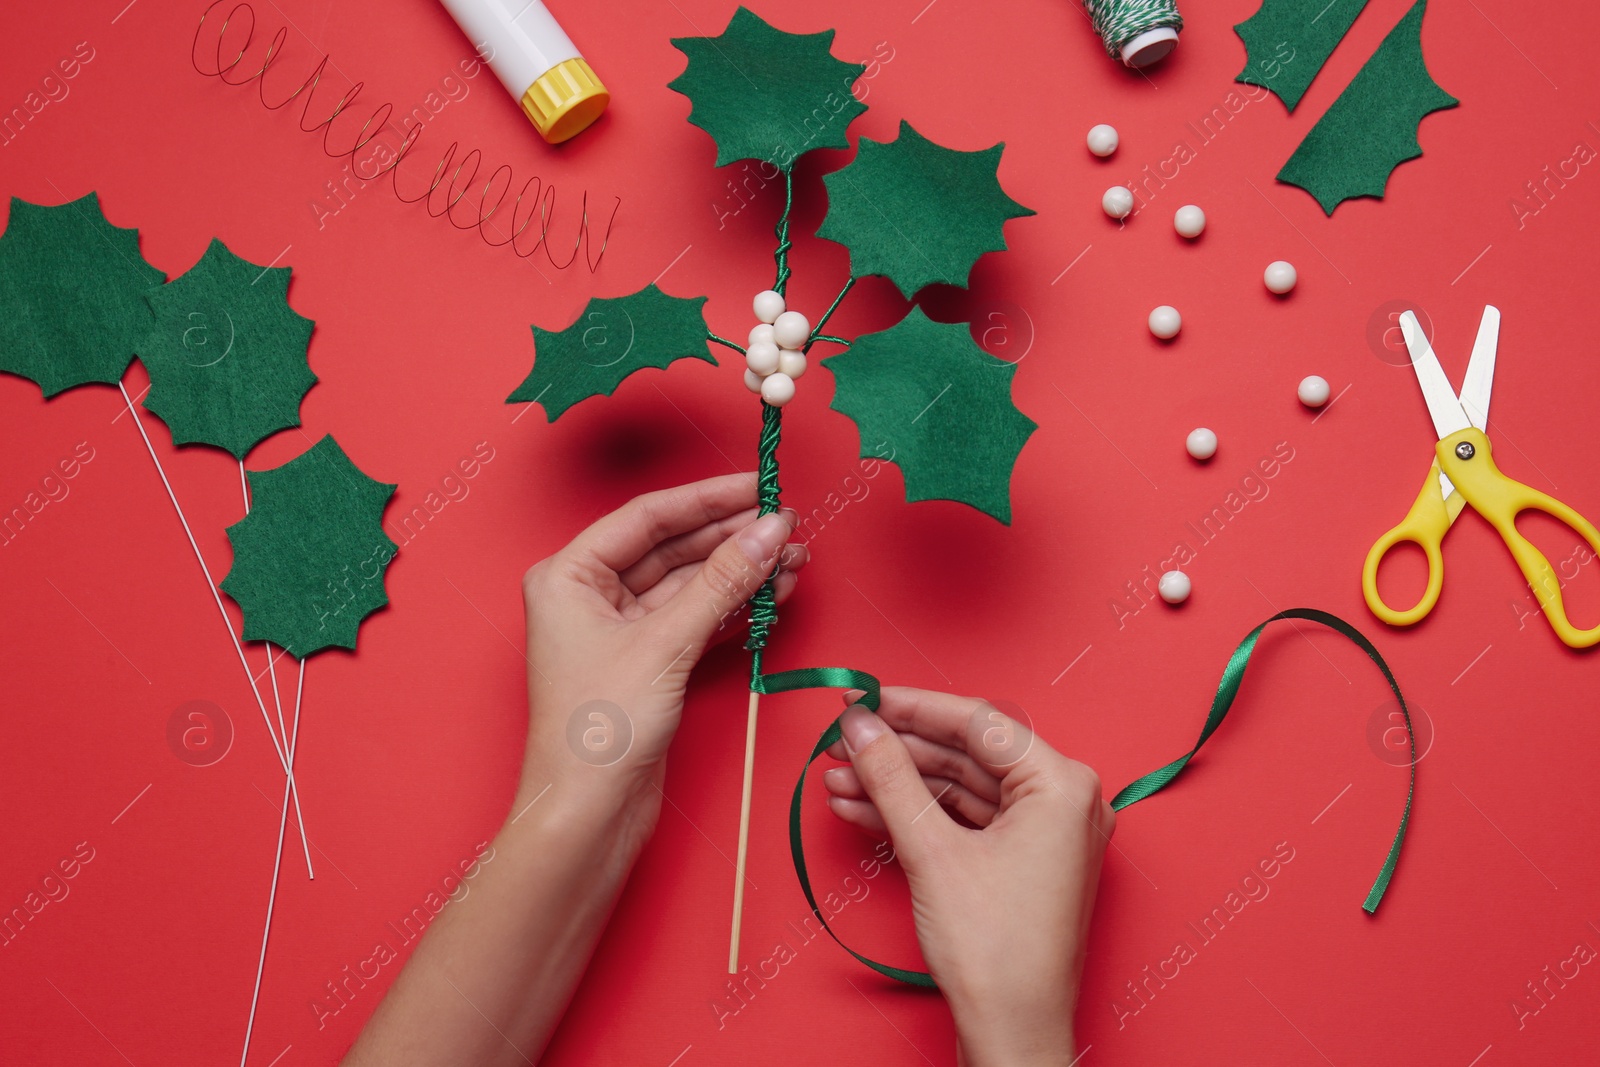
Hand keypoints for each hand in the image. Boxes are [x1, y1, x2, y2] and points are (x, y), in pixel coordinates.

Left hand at [515, 473, 804, 844]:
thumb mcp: (665, 645)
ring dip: (741, 574)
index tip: (760, 488)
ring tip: (795, 562)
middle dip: (733, 538)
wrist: (586, 815)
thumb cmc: (596, 731)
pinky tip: (772, 597)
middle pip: (672, 548)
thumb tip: (770, 532)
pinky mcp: (647, 665)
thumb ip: (722, 583)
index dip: (709, 499)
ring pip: (690, 585)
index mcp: (568, 575)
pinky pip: (696, 620)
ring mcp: (619, 631)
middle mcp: (589, 596)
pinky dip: (734, 609)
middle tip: (788, 526)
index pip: (648, 517)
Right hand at [822, 687, 1112, 1066]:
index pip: (978, 721)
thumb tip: (860, 726)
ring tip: (837, 781)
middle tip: (841, 743)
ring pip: (960, 789)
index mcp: (1063, 784)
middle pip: (966, 754)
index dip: (911, 708)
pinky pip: (965, 821)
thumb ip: (892, 778)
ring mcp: (1045, 833)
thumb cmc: (996, 954)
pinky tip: (863, 808)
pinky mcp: (1023, 861)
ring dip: (897, 786)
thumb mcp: (932, 852)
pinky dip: (917, 816)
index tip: (862, 700)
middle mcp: (1064, 800)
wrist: (1013, 1034)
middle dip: (897, 753)